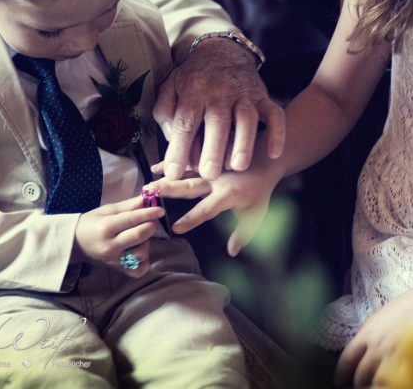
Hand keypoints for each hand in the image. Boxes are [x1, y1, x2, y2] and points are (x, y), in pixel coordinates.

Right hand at [72, 196, 163, 277]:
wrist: (75, 244)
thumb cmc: (91, 223)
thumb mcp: (107, 210)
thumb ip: (128, 206)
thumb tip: (147, 198)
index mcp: (106, 228)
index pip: (132, 220)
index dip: (148, 214)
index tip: (160, 210)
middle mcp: (110, 246)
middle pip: (139, 236)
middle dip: (150, 226)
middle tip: (150, 221)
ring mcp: (114, 260)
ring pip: (141, 254)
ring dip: (146, 243)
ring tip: (140, 237)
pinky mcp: (118, 270)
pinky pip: (138, 271)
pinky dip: (144, 262)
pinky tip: (139, 251)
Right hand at [143, 167, 274, 255]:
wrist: (265, 161)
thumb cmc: (260, 191)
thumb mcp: (257, 214)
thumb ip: (244, 233)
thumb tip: (232, 252)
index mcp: (227, 194)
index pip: (206, 209)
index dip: (191, 219)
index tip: (175, 229)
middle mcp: (215, 180)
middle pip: (190, 185)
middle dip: (169, 189)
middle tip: (150, 194)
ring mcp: (209, 168)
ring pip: (184, 172)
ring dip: (165, 178)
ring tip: (147, 184)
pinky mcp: (206, 161)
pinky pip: (186, 163)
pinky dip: (170, 164)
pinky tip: (154, 168)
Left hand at [153, 38, 284, 180]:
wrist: (223, 51)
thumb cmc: (194, 78)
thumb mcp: (171, 88)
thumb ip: (165, 113)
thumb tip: (172, 141)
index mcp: (194, 92)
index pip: (185, 121)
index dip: (179, 147)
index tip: (174, 172)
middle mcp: (220, 92)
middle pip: (218, 120)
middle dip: (214, 148)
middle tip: (210, 173)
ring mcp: (244, 94)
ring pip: (246, 118)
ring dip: (244, 142)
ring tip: (238, 167)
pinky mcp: (262, 97)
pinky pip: (274, 114)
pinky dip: (277, 133)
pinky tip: (274, 153)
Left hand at [336, 282, 412, 387]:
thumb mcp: (386, 314)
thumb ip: (371, 333)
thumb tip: (361, 351)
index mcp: (369, 332)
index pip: (346, 361)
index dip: (342, 375)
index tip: (342, 381)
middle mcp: (379, 347)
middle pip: (361, 377)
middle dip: (360, 385)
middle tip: (363, 388)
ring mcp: (397, 357)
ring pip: (377, 385)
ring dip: (376, 388)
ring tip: (379, 387)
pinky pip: (397, 386)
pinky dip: (392, 387)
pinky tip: (397, 386)